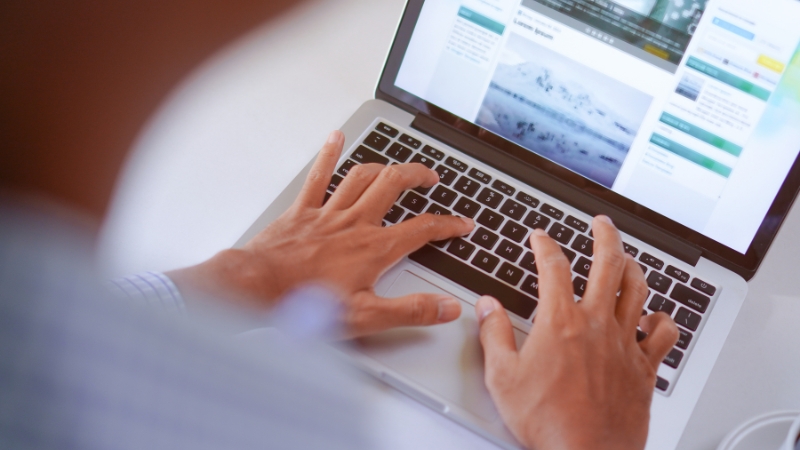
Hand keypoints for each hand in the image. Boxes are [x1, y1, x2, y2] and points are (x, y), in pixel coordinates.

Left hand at [168, 130, 474, 337]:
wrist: (259, 288)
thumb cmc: (306, 304)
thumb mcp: (367, 317)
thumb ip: (411, 311)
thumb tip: (447, 308)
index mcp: (374, 248)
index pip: (422, 229)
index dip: (448, 225)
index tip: (463, 224)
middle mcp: (355, 223)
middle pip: (394, 186)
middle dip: (417, 176)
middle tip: (432, 177)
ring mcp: (328, 213)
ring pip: (362, 177)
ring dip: (383, 166)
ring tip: (396, 165)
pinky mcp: (302, 211)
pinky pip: (319, 176)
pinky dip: (329, 155)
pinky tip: (335, 138)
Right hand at [475, 216, 677, 449]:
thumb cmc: (547, 422)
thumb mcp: (502, 377)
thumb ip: (493, 335)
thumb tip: (486, 306)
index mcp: (560, 323)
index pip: (553, 267)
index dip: (545, 244)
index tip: (540, 236)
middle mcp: (597, 325)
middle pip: (608, 264)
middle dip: (605, 235)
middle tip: (601, 223)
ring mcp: (624, 344)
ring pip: (638, 290)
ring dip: (633, 267)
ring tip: (627, 258)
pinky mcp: (644, 368)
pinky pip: (662, 334)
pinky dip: (662, 319)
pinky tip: (657, 316)